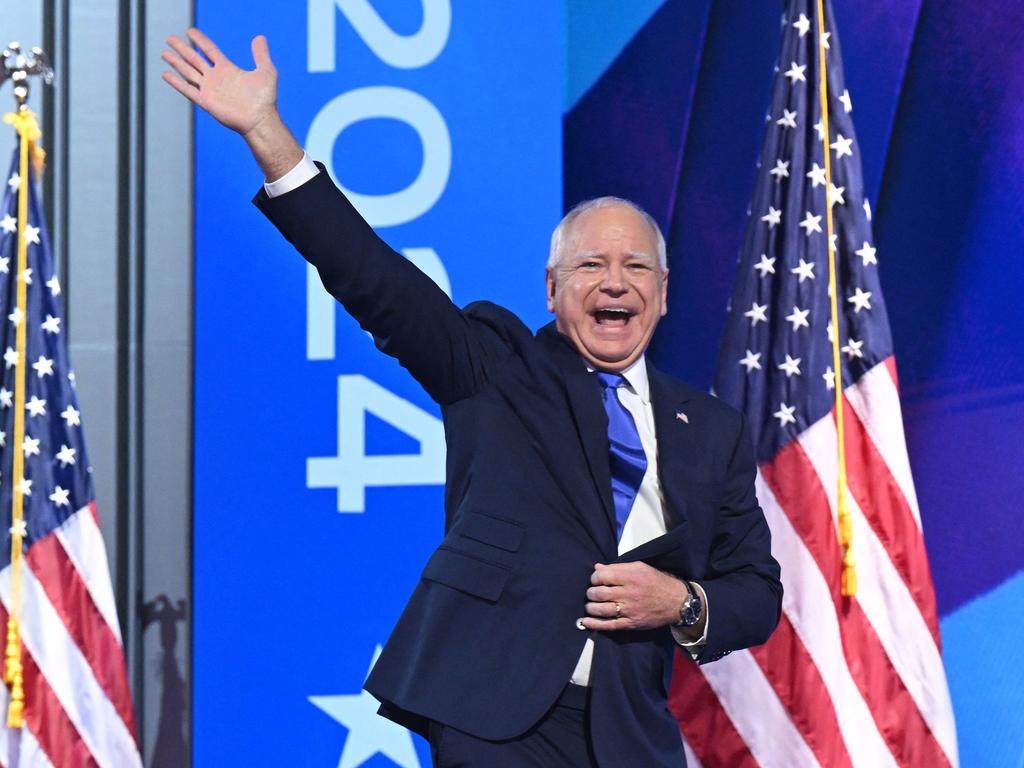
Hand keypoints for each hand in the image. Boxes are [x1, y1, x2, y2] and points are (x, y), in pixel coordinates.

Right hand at [162, 28, 277, 137]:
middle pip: (194, 59)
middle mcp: (216, 78)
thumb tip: (260, 37)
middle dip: (182, 49)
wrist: (260, 120)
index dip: (200, 40)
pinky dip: (176, 82)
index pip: (209, 50)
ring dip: (176, 62)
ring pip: (188, 72)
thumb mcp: (266, 71)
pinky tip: (165, 74)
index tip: (190, 31)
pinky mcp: (206, 102)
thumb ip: (261, 54)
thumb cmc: (265, 99)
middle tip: (170, 38)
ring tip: (164, 53)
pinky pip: (188, 90)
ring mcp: (210, 90)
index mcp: (227, 69)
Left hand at [581, 562, 687, 631]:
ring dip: (590, 607)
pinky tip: (586, 621)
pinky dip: (595, 624)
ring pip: (602, 609)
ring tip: (590, 604)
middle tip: (591, 592)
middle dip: (591, 592)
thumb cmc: (658, 582)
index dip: (594, 578)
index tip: (595, 579)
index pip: (603, 576)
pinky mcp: (631, 623)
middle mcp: (629, 594)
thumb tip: (597, 567)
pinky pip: (609, 625)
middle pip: (600, 593)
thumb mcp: (640, 568)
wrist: (677, 602)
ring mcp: (630, 610)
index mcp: (631, 577)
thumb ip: (618, 567)